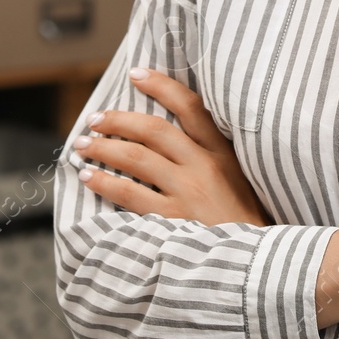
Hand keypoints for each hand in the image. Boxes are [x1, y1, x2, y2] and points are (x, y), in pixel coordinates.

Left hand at [73, 66, 274, 227]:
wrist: (255, 264)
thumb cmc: (244, 222)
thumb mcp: (242, 179)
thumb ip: (213, 156)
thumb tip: (169, 137)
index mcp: (224, 153)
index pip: (192, 107)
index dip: (162, 86)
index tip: (136, 74)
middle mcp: (205, 167)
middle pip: (154, 130)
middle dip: (119, 120)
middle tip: (95, 119)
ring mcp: (189, 193)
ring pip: (136, 158)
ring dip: (104, 148)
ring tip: (83, 146)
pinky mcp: (173, 220)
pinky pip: (130, 194)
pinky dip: (105, 183)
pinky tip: (90, 177)